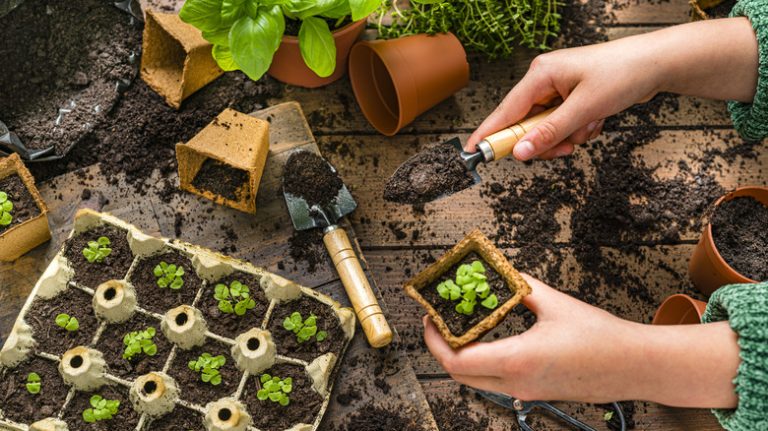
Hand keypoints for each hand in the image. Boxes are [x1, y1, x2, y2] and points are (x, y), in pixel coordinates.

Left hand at [424, 274, 638, 401]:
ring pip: (477, 380)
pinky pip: (498, 380)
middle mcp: (518, 383)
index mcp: (518, 361)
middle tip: (440, 323)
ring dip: (462, 355)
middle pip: (459, 375)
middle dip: (441, 349)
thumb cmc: (603, 338)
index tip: (430, 319)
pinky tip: (491, 337)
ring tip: (463, 326)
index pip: (456, 360)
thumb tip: (499, 274)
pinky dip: (484, 362)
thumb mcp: (556, 303)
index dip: (434, 340)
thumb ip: (521, 287)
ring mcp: (527, 392)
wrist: (636, 366)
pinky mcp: (537, 392)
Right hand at [466, 18, 757, 160]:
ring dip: (567, 136)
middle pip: (526, 124)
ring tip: (590, 127)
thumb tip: (520, 153)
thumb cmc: (622, 74)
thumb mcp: (584, 109)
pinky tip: (596, 121)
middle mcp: (544, 80)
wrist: (657, 64)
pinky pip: (563, 125)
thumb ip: (549, 132)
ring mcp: (558, 89)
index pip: (506, 111)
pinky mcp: (571, 97)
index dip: (489, 134)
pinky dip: (578, 130)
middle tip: (565, 148)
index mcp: (540, 74)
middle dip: (546, 140)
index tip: (472, 153)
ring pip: (546, 128)